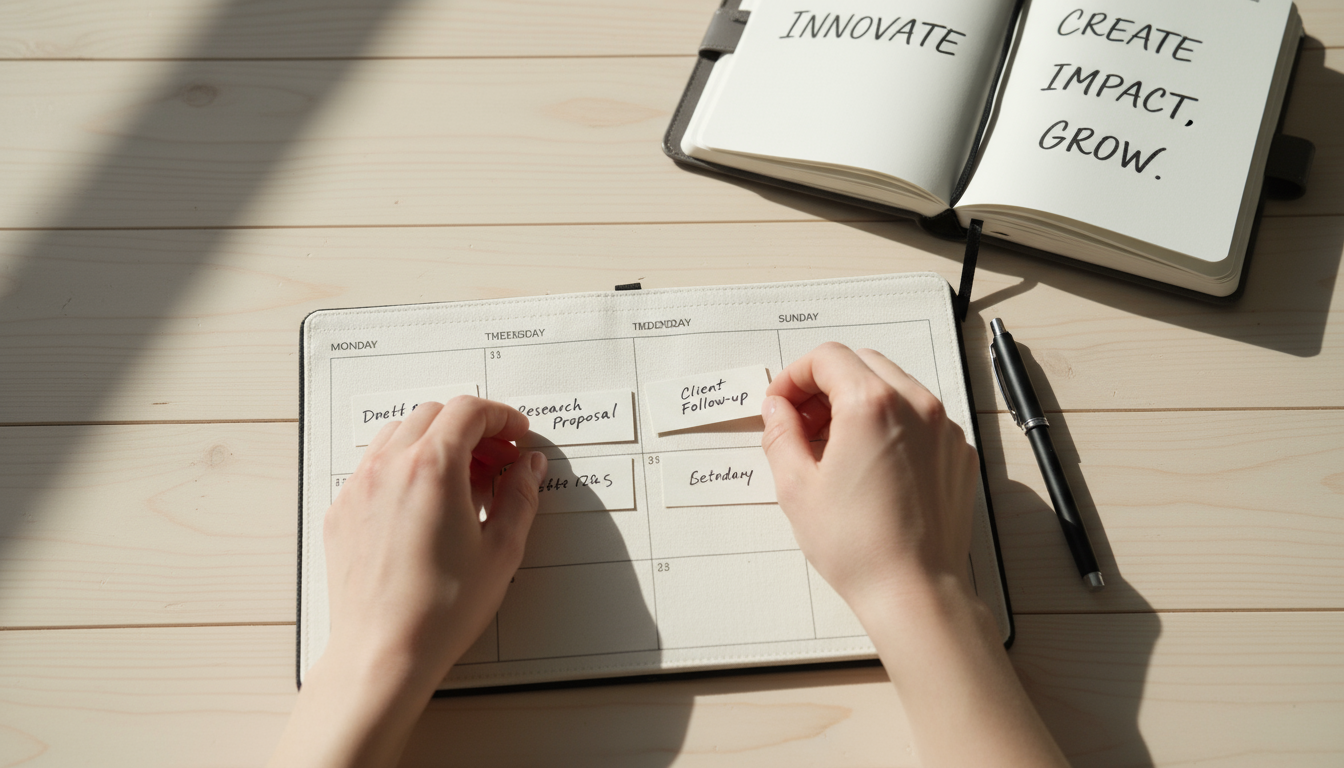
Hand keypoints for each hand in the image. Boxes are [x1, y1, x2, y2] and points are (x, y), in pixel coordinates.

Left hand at [323, 395, 546, 683]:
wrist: (384, 652)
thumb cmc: (439, 610)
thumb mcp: (500, 550)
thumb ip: (520, 497)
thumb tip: (528, 467)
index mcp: (432, 469)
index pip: (468, 411)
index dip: (500, 417)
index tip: (515, 433)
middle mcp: (390, 468)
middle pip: (433, 414)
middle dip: (471, 427)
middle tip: (497, 458)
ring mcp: (360, 487)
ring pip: (399, 434)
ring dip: (435, 441)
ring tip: (462, 479)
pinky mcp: (343, 510)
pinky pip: (374, 466)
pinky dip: (404, 466)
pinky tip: (425, 502)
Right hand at [760, 343, 1067, 767]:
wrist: (916, 591)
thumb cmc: (857, 545)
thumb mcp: (796, 487)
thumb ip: (780, 434)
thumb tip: (777, 409)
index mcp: (870, 405)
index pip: (827, 357)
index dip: (794, 376)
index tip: (780, 405)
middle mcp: (915, 404)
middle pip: (862, 364)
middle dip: (826, 385)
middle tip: (802, 425)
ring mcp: (944, 427)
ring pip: (894, 386)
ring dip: (858, 401)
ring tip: (835, 448)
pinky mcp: (958, 452)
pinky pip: (920, 417)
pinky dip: (891, 424)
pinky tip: (871, 466)